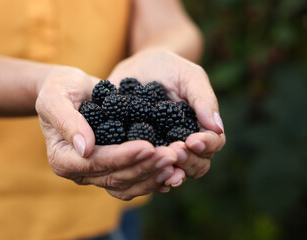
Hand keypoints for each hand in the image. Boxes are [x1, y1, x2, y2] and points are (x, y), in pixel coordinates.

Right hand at [35, 66, 176, 199]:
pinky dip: (153, 177)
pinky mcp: (113, 170)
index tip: (147, 145)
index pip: (96, 163)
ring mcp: (97, 174)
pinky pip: (134, 181)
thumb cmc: (60, 89)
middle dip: (144, 166)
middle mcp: (80, 172)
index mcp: (62, 159)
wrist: (72, 91)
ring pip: (127, 185)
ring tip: (175, 162)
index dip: (122, 157)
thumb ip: (66, 121)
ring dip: (153, 175)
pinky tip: (173, 170)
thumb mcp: (56, 97)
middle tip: (170, 154)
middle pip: (115, 177)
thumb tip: (84, 149)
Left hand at [108, 49, 225, 189]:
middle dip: (188, 161)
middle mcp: (183, 142)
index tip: (193, 141)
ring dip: (169, 170)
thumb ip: (203, 98)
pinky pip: (146, 169)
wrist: (136, 67)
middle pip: (196, 165)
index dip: (206, 145)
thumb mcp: (187, 75)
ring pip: (173, 171)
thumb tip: (218, 127)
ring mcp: (161, 149)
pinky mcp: (139, 151)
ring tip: (159, 160)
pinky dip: (147, 173)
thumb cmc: (167, 68)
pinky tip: (141, 171)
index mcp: (199, 126)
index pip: (213, 144)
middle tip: (174, 151)